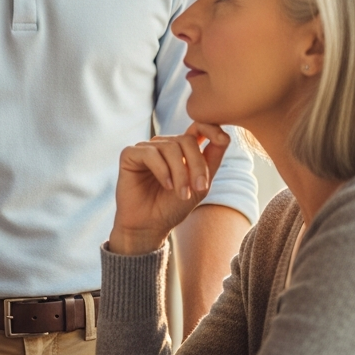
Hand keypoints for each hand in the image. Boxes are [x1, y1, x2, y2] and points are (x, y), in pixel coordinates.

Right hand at [108, 123, 230, 255]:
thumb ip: (211, 160)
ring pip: (170, 147)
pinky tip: (166, 185)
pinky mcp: (130, 154)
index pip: (197, 127)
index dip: (210, 128)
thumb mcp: (200, 185)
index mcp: (181, 149)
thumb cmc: (173, 206)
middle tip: (199, 188)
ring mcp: (146, 148)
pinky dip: (162, 170)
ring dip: (180, 173)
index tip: (222, 138)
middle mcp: (163, 145)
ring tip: (182, 193)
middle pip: (186, 140)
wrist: (149, 226)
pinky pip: (150, 153)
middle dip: (197, 165)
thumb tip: (224, 136)